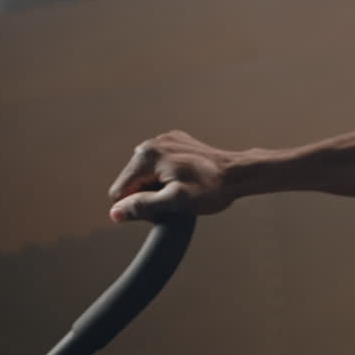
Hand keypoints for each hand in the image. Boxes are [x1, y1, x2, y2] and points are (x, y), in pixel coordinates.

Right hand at [108, 131, 236, 221]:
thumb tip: (115, 213)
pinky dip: (168, 176)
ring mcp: (165, 141)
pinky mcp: (176, 143)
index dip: (136, 207)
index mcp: (147, 155)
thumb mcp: (175, 202)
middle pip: (132, 182)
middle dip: (148, 196)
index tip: (161, 209)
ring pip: (146, 175)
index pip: (120, 192)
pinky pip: (160, 166)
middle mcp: (152, 143)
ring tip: (182, 190)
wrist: (239, 173)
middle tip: (174, 201)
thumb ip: (143, 206)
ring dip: (158, 187)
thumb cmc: (212, 188)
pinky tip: (186, 180)